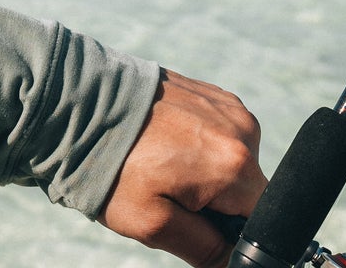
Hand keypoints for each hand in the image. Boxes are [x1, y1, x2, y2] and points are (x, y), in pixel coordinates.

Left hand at [102, 69, 265, 264]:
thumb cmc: (116, 168)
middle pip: (246, 190)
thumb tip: (232, 261)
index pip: (260, 219)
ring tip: (163, 167)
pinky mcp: (213, 94)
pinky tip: (165, 146)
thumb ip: (205, 249)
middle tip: (171, 196)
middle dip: (215, 203)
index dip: (231, 233)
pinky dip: (199, 148)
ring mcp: (228, 106)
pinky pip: (220, 134)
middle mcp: (242, 130)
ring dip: (207, 175)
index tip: (195, 225)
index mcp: (234, 165)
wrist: (85, 105)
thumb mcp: (155, 224)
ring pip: (233, 162)